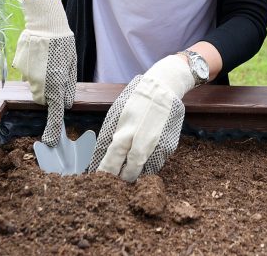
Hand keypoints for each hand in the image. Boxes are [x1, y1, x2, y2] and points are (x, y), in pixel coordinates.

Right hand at [13, 0, 76, 146]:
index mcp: (57, 84)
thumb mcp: (72, 65)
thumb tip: (67, 103)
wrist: (45, 23)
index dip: (52, 129)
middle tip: (55, 78)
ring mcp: (28, 76)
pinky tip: (38, 56)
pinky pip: (26, 74)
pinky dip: (32, 69)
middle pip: (42, 100)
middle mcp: (41, 84)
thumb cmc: (63, 43)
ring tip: (47, 61)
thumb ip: (69, 86)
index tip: (50, 141)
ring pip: (34, 86)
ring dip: (40, 81)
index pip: (54, 113)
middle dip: (48, 95)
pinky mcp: (18, 68)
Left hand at [90, 55, 194, 181]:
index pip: (111, 163)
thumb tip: (97, 159)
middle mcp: (142, 144)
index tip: (99, 179)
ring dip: (135, 172)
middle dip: (120, 179)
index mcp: (125, 134)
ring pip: (144, 171)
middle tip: (114, 180)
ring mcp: (157, 147)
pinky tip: (142, 154)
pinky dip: (147, 163)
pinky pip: (155, 163)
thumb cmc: (135, 100)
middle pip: (129, 174)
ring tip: (128, 167)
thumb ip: (107, 138)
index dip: (104, 174)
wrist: (163, 88)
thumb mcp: (115, 116)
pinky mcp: (169, 147)